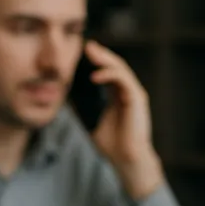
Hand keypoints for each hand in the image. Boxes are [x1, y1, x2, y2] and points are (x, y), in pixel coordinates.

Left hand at [83, 40, 162, 198]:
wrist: (127, 160)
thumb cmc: (113, 146)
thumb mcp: (92, 122)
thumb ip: (84, 109)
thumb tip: (67, 99)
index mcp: (118, 97)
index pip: (109, 72)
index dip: (98, 61)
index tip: (83, 52)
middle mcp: (128, 92)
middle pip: (115, 66)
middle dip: (101, 54)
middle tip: (86, 45)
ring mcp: (134, 94)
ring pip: (121, 69)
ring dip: (105, 59)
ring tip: (90, 52)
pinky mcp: (137, 99)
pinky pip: (124, 81)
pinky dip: (110, 75)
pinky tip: (95, 76)